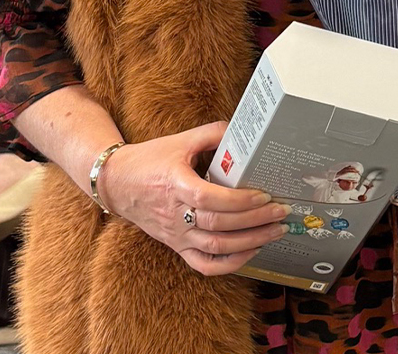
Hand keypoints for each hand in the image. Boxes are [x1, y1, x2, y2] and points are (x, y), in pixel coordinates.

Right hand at [94, 121, 289, 275]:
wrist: (116, 183)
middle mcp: (174, 214)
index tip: (264, 195)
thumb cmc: (149, 160)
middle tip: (281, 212)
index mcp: (175, 185)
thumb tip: (245, 132)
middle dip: (255, 221)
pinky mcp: (177, 246)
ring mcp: (176, 235)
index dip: (239, 201)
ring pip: (215, 248)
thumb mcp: (180, 141)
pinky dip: (230, 264)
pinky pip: (204, 264)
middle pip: (218, 225)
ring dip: (250, 242)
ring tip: (275, 231)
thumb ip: (212, 134)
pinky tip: (251, 251)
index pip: (209, 199)